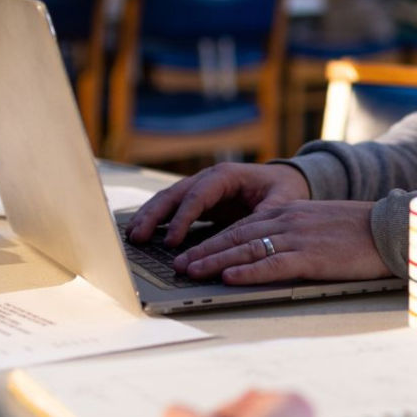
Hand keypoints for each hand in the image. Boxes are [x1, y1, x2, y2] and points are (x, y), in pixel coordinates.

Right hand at [126, 163, 311, 247]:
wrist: (284, 180)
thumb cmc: (284, 189)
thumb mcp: (282, 200)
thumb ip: (266, 214)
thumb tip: (252, 233)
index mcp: (227, 176)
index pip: (198, 195)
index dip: (183, 217)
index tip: (172, 240)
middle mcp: (209, 179)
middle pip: (175, 194)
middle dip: (154, 215)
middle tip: (137, 236)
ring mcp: (201, 189)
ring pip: (168, 200)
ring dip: (149, 217)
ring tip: (132, 236)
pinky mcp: (199, 203)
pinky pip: (173, 209)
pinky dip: (157, 220)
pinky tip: (143, 234)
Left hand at [174, 200, 390, 283]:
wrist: (391, 227)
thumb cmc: (360, 231)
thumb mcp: (319, 223)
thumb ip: (293, 231)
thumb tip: (268, 249)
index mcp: (288, 211)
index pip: (241, 225)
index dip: (212, 240)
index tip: (190, 251)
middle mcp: (287, 220)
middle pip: (235, 236)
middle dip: (203, 250)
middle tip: (178, 264)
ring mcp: (298, 238)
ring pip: (246, 250)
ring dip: (215, 262)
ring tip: (190, 271)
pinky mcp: (311, 257)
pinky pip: (272, 265)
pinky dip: (247, 272)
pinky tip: (229, 277)